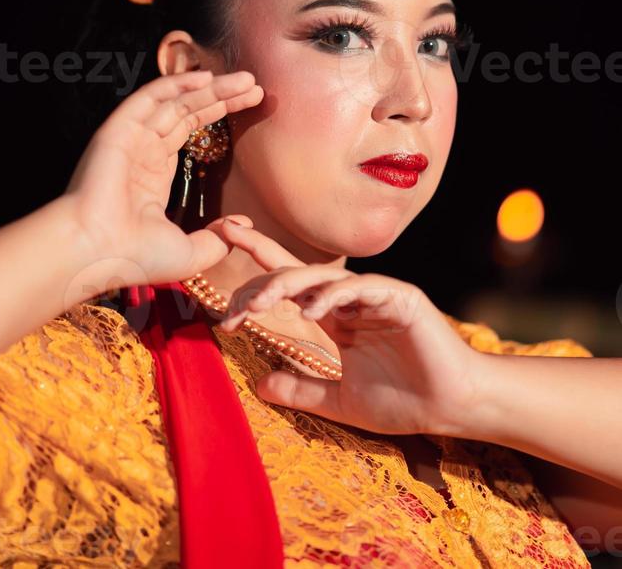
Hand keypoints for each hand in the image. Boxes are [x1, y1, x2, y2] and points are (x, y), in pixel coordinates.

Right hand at [62, 69, 266, 290]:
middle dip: (223, 96)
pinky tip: (206, 78)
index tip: (252, 102)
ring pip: (175, 101)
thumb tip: (242, 225)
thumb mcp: (190, 253)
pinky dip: (176, 84)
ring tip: (246, 78)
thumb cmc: (136, 257)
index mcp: (154, 174)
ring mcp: (131, 138)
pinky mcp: (119, 129)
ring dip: (210, 87)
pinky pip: (150, 98)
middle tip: (254, 83)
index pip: (191, 130)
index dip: (220, 113)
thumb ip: (217, 239)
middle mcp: (143, 150)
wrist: (98, 252)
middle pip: (188, 111)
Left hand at [217, 221, 486, 438]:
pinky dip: (335, 295)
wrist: (453, 407)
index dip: (259, 270)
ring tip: (261, 304)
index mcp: (336, 316)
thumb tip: (258, 384)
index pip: (290, 286)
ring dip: (289, 286)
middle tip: (233, 307)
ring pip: (324, 277)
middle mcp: (351, 298)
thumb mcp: (340, 399)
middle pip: (298, 274)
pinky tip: (313, 309)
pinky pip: (361, 288)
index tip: (224, 274)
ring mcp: (375, 293)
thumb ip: (302, 388)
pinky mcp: (399, 296)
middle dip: (262, 280)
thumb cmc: (404, 401)